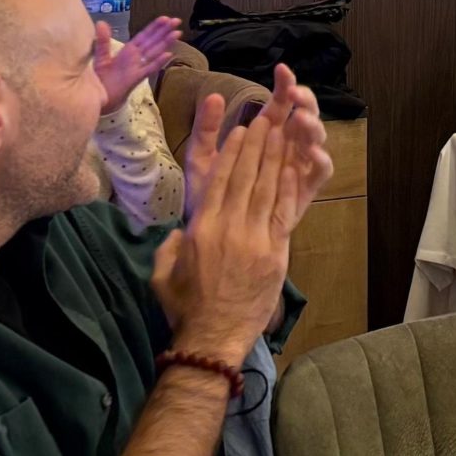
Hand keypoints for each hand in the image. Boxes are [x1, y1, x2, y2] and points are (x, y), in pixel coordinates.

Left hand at [94, 16, 181, 113]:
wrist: (98, 98)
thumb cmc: (101, 79)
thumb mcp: (101, 57)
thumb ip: (103, 41)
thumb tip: (101, 22)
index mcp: (128, 51)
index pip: (144, 36)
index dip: (154, 27)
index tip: (165, 18)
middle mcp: (135, 58)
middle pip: (153, 42)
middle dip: (165, 31)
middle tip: (177, 20)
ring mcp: (137, 67)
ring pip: (154, 52)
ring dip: (166, 43)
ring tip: (177, 33)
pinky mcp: (136, 78)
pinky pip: (149, 69)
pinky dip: (158, 62)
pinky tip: (168, 55)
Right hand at [153, 65, 329, 362]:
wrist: (212, 337)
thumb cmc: (184, 307)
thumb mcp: (163, 271)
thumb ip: (173, 244)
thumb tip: (184, 230)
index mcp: (201, 228)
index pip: (219, 180)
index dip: (232, 152)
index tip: (240, 130)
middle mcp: (229, 227)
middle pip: (246, 176)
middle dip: (257, 145)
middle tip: (267, 118)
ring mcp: (255, 239)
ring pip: (267, 189)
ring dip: (275, 157)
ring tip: (281, 132)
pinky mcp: (275, 253)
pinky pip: (283, 213)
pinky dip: (287, 188)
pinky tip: (292, 168)